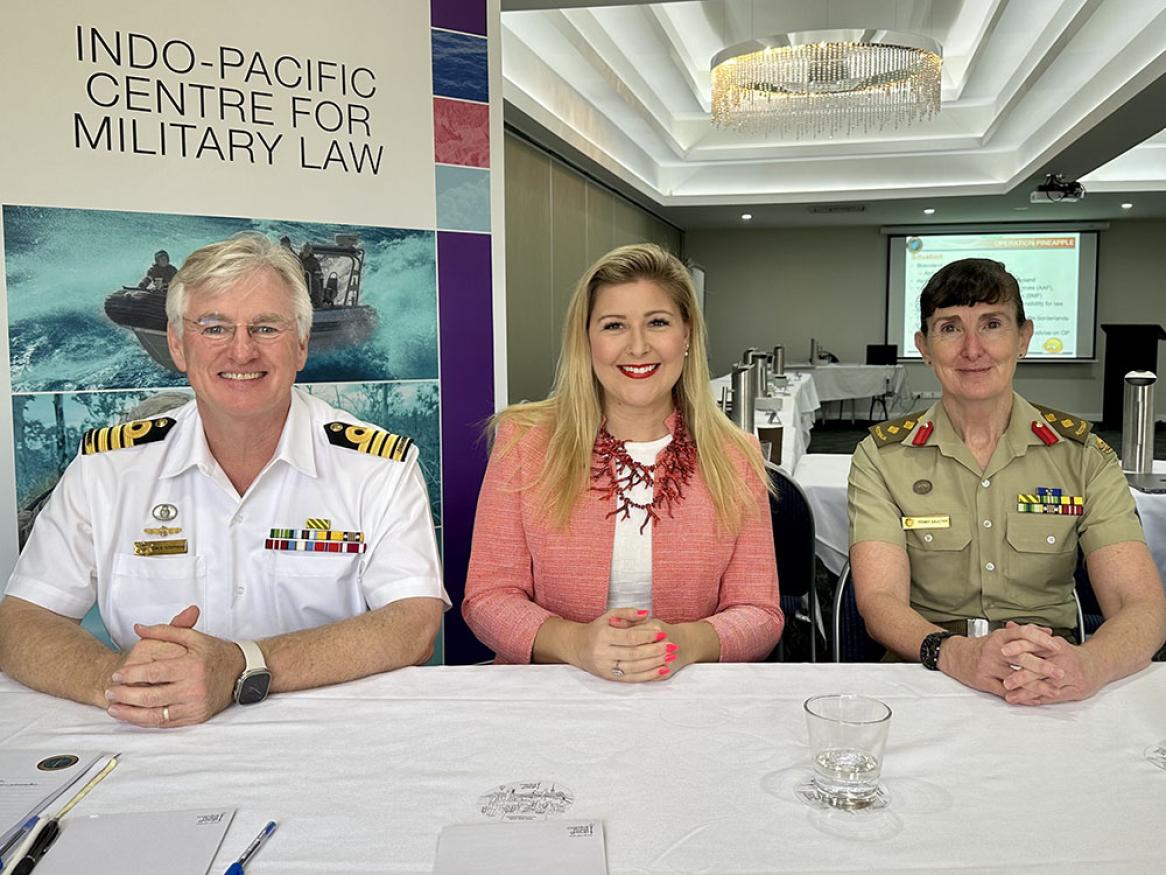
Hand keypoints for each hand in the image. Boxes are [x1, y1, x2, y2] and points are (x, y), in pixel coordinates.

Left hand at [104, 607, 244, 727]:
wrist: (241, 672)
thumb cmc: (215, 653)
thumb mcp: (193, 637)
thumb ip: (164, 630)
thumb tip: (138, 628)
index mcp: (192, 666)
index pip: (154, 672)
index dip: (132, 675)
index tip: (117, 675)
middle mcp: (193, 687)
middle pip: (151, 696)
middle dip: (126, 695)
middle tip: (110, 692)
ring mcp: (194, 705)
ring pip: (155, 714)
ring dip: (131, 713)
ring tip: (114, 708)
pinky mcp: (195, 717)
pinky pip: (166, 722)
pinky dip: (146, 721)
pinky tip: (132, 716)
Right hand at [571, 608, 675, 682]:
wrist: (577, 646)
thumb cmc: (597, 629)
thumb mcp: (609, 616)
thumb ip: (627, 613)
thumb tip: (646, 614)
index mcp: (603, 635)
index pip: (629, 637)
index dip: (647, 635)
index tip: (662, 633)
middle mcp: (603, 652)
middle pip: (633, 654)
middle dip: (655, 650)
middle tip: (671, 646)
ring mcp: (605, 667)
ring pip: (634, 668)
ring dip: (654, 663)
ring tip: (670, 657)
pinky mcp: (609, 677)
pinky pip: (631, 678)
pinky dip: (648, 675)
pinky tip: (661, 670)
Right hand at [939, 623, 1063, 699]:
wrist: (954, 655)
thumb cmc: (983, 647)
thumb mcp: (1001, 636)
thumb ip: (1025, 634)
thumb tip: (1048, 633)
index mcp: (1000, 636)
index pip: (1022, 633)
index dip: (1040, 640)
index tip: (1057, 647)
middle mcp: (994, 650)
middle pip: (1021, 658)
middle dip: (1043, 666)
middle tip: (1060, 673)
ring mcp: (987, 666)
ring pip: (1015, 678)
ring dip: (1036, 686)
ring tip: (1053, 691)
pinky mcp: (983, 681)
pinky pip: (1005, 692)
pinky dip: (1022, 697)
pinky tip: (1035, 700)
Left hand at [999, 626, 1103, 704]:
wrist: (1099, 663)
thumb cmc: (1069, 654)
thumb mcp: (1050, 642)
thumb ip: (1028, 636)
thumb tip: (1008, 626)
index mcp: (1055, 645)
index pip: (1034, 644)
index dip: (1018, 647)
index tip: (1002, 651)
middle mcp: (1063, 659)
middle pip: (1039, 667)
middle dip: (1021, 676)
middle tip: (1005, 682)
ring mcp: (1071, 675)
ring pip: (1046, 685)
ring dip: (1027, 692)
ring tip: (1012, 696)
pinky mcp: (1076, 690)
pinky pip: (1054, 696)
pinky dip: (1039, 700)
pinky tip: (1027, 702)